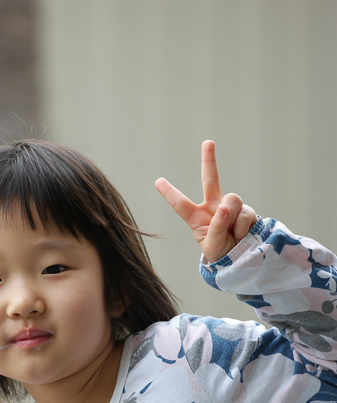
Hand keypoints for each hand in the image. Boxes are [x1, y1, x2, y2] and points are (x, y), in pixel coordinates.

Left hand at [155, 140, 256, 263]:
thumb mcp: (212, 246)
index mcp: (196, 217)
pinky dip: (242, 226)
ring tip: (232, 235)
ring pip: (232, 200)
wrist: (241, 260)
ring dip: (232, 218)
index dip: (169, 193)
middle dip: (209, 160)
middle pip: (210, 180)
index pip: (180, 204)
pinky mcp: (246, 211)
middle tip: (208, 142)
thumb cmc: (221, 253)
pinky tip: (241, 234)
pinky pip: (245, 213)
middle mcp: (213, 207)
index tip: (157, 181)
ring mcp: (230, 207)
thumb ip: (216, 228)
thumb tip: (226, 207)